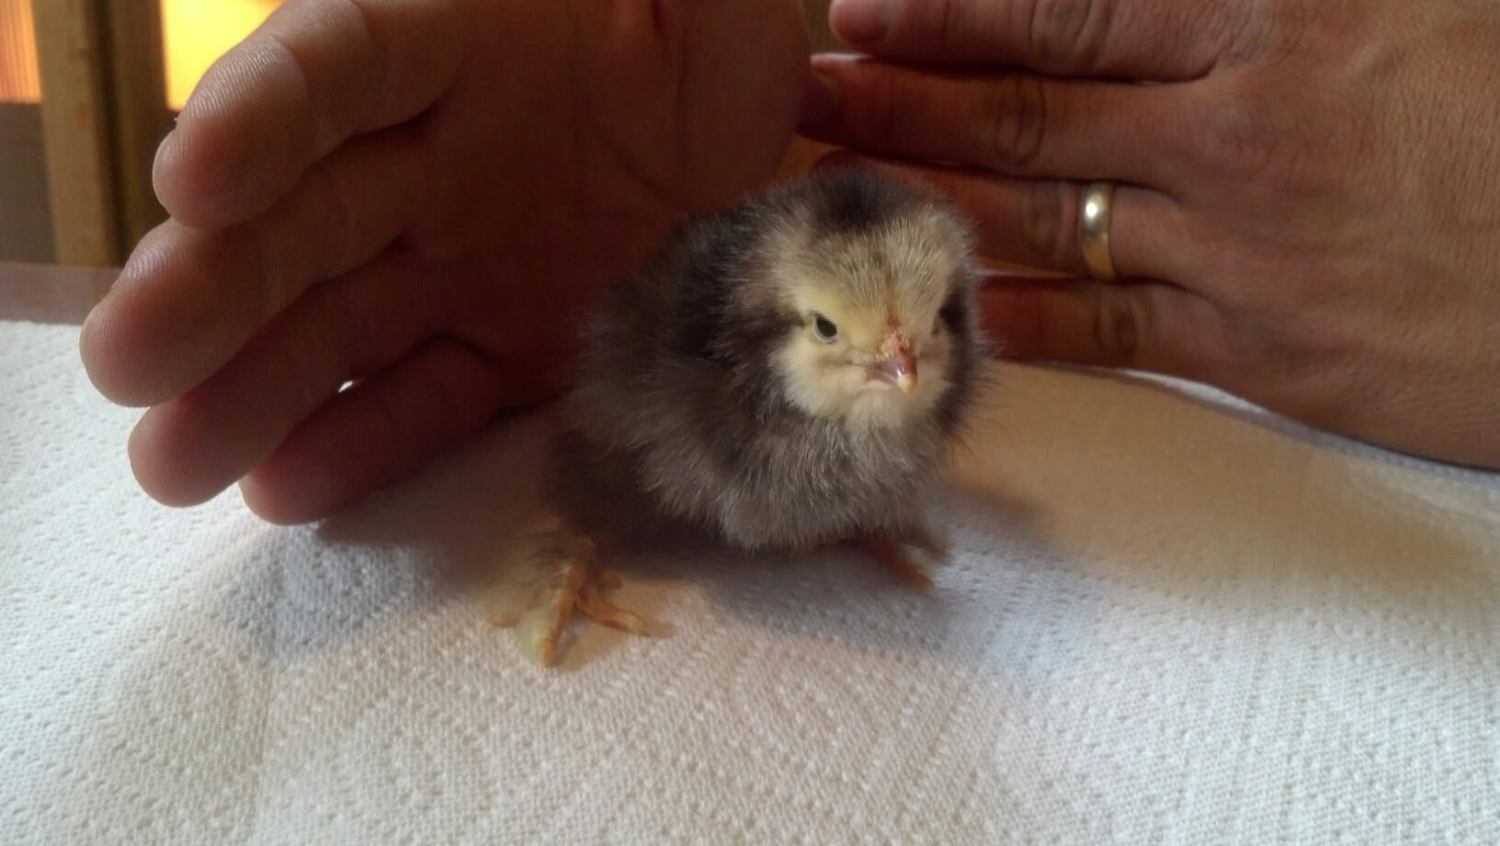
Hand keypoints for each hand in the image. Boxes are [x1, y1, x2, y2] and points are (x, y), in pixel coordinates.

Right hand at [81, 0, 808, 520]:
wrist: (761, 139)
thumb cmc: (709, 32)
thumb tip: (665, 16)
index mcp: (452, 41)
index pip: (335, 69)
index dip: (261, 118)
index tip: (195, 180)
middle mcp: (428, 160)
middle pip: (301, 219)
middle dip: (210, 287)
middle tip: (124, 359)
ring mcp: (461, 266)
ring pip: (338, 328)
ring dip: (252, 393)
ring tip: (170, 465)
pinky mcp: (508, 352)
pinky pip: (430, 400)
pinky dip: (365, 444)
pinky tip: (281, 488)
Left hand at [800, 0, 1499, 467]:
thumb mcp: (1412, 4)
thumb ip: (1255, 0)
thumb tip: (1146, 0)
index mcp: (1278, 27)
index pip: (1065, 13)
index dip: (948, 10)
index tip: (860, 9)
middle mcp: (1234, 140)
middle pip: (1026, 117)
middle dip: (901, 102)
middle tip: (808, 95)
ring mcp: (1239, 255)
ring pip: (1043, 225)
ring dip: (927, 202)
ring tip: (838, 186)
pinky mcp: (1263, 355)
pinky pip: (1108, 333)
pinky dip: (1020, 318)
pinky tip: (946, 302)